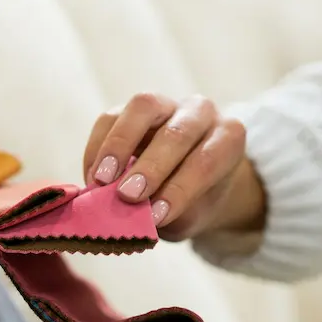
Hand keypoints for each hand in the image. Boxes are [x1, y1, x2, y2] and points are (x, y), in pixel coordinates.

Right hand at [83, 93, 263, 240]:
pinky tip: (93, 177)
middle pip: (177, 132)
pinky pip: (111, 118)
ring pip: (144, 107)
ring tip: (102, 179)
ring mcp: (166, 104)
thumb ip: (169, 214)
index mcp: (228, 138)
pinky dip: (98, 148)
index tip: (157, 216)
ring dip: (119, 145)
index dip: (181, 189)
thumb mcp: (191, 215)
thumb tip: (134, 216)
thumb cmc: (194, 201)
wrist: (188, 182)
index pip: (207, 160)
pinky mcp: (131, 108)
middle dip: (151, 166)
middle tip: (128, 195)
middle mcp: (201, 113)